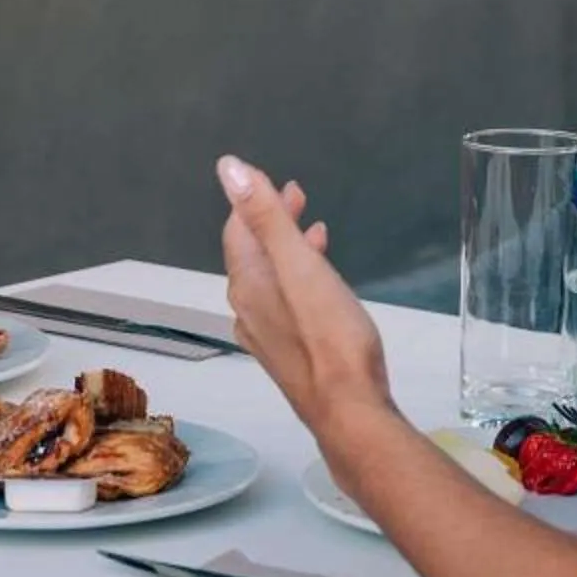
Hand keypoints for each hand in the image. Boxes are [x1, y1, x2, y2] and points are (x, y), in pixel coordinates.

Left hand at [215, 158, 393, 434]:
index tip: (280, 182)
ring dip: (287, 249)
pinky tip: (320, 284)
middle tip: (299, 196)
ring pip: (269, 279)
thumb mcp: (299, 264)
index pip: (238, 230)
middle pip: (252, 253)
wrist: (347, 408)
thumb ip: (266, 215)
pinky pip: (283, 303)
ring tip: (316, 232)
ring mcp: (266, 335)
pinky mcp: (287, 354)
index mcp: (248, 283)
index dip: (253, 201)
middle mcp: (248, 308)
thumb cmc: (329, 335)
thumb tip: (228, 168)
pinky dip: (297, 279)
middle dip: (272, 221)